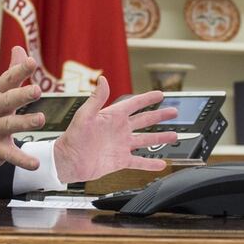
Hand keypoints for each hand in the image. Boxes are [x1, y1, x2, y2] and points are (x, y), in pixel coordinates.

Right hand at [0, 46, 44, 171]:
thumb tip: (20, 48)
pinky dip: (22, 159)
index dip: (19, 71)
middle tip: (37, 90)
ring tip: (41, 119)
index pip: (7, 80)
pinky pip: (10, 154)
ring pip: (9, 125)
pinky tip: (35, 164)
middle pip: (7, 100)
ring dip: (25, 122)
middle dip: (21, 95)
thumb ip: (12, 71)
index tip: (32, 62)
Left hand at [53, 77, 178, 183]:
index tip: (160, 94)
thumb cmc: (72, 138)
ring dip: (160, 137)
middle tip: (174, 112)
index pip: (134, 104)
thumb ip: (96, 98)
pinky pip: (139, 161)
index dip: (147, 99)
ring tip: (174, 135)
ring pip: (146, 140)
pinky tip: (162, 163)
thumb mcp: (85, 115)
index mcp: (112, 117)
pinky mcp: (120, 160)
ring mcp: (121, 145)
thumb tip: (103, 80)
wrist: (68, 162)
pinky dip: (150, 163)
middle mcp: (119, 130)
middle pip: (144, 120)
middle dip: (159, 116)